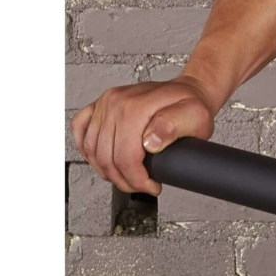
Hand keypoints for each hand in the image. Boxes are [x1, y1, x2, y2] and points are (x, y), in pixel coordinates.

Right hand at [70, 76, 215, 195]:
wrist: (188, 90)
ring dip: (106, 170)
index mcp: (136, 106)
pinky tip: (103, 157)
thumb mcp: (195, 116)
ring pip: (92, 151)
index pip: (125, 157)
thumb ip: (173, 127)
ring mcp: (105, 102)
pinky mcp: (99, 105)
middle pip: (106, 158)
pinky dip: (87, 148)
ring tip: (127, 175)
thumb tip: (150, 142)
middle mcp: (116, 102)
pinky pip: (80, 129)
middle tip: (141, 184)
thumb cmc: (192, 104)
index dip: (137, 179)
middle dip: (124, 180)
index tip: (151, 185)